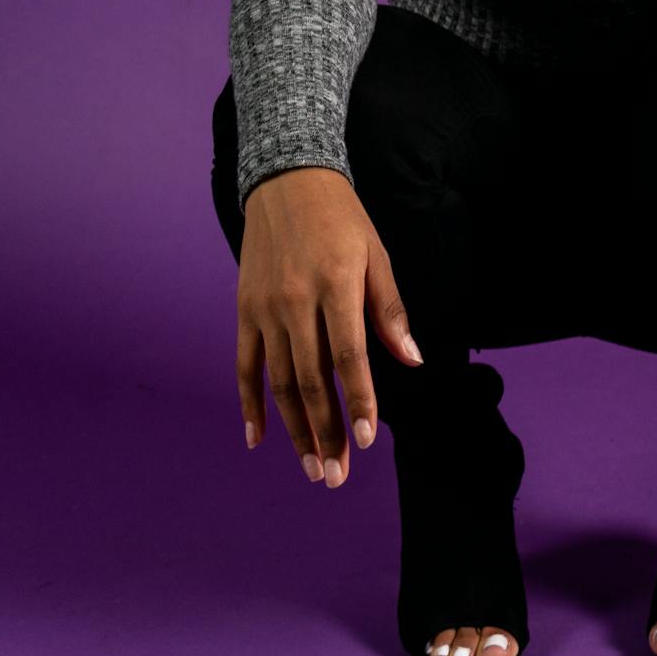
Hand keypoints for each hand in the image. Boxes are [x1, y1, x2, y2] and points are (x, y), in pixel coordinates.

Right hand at [235, 166, 422, 486]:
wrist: (286, 180)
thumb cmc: (341, 219)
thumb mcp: (376, 254)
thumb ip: (389, 310)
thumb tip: (412, 360)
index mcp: (337, 285)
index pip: (349, 357)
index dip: (360, 401)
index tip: (368, 441)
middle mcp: (297, 301)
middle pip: (312, 381)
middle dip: (326, 432)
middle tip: (337, 475)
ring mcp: (266, 308)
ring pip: (280, 382)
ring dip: (295, 429)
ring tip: (312, 466)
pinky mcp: (244, 310)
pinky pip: (245, 366)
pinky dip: (250, 404)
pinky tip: (260, 439)